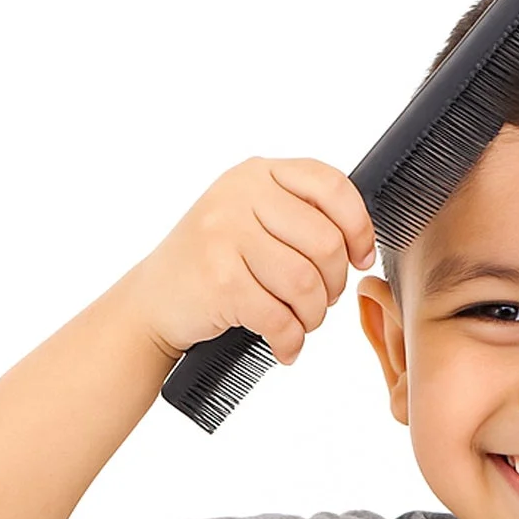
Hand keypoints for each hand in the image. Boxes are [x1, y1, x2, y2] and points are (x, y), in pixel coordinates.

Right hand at [125, 156, 376, 361]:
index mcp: (258, 173)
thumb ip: (300, 215)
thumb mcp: (252, 220)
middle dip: (333, 285)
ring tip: (299, 323)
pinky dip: (290, 341)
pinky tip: (285, 346)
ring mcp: (225, 234)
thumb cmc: (215, 264)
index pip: (331, 187)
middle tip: (319, 301)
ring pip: (306, 284)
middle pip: (326, 243)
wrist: (154, 301)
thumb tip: (364, 244)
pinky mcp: (219, 279)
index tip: (360, 258)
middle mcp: (239, 195)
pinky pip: (280, 318)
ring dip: (312, 317)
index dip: (359, 228)